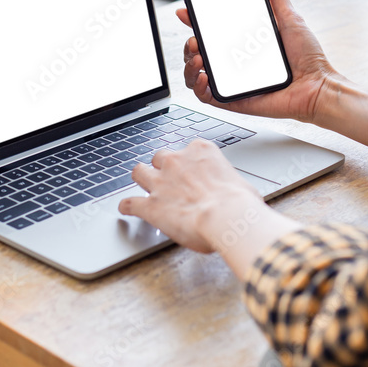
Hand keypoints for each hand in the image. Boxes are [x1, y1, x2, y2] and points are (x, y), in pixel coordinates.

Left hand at [118, 140, 261, 252]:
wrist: (227, 216)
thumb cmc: (240, 202)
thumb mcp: (241, 183)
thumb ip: (230, 184)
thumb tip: (238, 194)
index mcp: (200, 151)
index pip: (189, 150)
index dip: (189, 163)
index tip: (192, 171)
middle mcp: (176, 161)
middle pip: (160, 157)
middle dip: (162, 167)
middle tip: (168, 179)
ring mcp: (160, 182)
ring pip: (139, 171)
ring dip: (140, 178)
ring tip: (143, 185)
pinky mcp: (150, 205)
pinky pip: (130, 203)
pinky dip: (127, 206)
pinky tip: (126, 209)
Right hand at [178, 0, 335, 122]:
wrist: (318, 86)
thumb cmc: (308, 57)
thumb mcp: (290, 19)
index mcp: (244, 43)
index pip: (211, 32)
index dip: (193, 22)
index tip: (186, 11)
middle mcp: (235, 62)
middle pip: (198, 52)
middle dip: (189, 44)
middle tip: (196, 40)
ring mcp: (233, 82)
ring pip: (195, 74)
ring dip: (189, 64)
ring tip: (198, 57)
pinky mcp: (234, 100)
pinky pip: (207, 97)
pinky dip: (198, 87)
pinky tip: (204, 77)